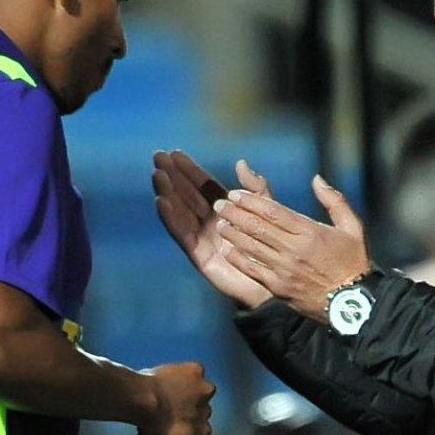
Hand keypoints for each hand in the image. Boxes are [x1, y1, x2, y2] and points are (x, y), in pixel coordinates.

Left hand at [136, 362, 215, 434]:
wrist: (143, 401)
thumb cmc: (148, 425)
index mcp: (202, 432)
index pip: (201, 430)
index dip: (188, 424)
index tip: (175, 420)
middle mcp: (207, 411)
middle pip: (203, 409)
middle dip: (191, 406)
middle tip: (171, 403)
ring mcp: (204, 389)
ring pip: (201, 388)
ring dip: (191, 388)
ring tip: (170, 387)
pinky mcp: (197, 370)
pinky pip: (193, 370)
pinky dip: (183, 371)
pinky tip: (170, 374)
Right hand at [153, 150, 272, 308]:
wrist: (277, 280)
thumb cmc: (274, 247)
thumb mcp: (268, 210)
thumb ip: (255, 188)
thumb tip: (240, 162)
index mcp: (226, 210)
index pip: (202, 185)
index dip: (189, 170)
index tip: (174, 153)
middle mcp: (210, 222)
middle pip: (187, 195)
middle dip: (173, 176)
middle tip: (158, 157)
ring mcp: (203, 238)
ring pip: (180, 211)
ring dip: (168, 193)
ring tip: (157, 175)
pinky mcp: (200, 255)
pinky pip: (182, 234)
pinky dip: (170, 218)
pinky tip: (162, 202)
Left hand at [213, 174, 370, 321]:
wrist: (352, 303)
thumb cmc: (352, 262)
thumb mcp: (352, 227)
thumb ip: (334, 200)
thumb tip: (316, 179)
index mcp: (309, 232)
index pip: (272, 211)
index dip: (250, 201)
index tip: (235, 194)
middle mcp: (293, 249)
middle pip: (256, 226)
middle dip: (234, 213)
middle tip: (219, 204)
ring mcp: (283, 269)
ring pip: (250, 246)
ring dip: (232, 233)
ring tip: (219, 222)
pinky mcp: (278, 287)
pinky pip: (252, 269)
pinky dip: (237, 257)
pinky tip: (227, 248)